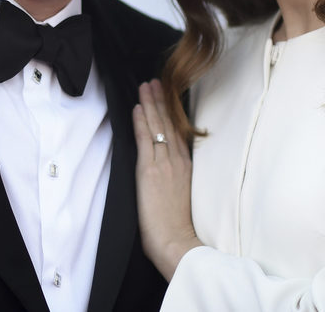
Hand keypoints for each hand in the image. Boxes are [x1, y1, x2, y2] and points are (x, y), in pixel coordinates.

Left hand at [132, 79, 202, 280]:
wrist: (178, 243)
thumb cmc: (179, 228)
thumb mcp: (184, 196)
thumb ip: (177, 179)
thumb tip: (169, 172)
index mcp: (186, 167)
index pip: (178, 133)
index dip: (171, 113)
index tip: (167, 96)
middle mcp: (178, 161)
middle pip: (169, 124)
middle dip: (161, 101)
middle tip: (154, 81)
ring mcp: (164, 164)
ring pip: (157, 127)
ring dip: (150, 104)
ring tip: (146, 86)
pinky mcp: (150, 171)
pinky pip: (144, 140)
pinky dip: (141, 122)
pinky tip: (138, 107)